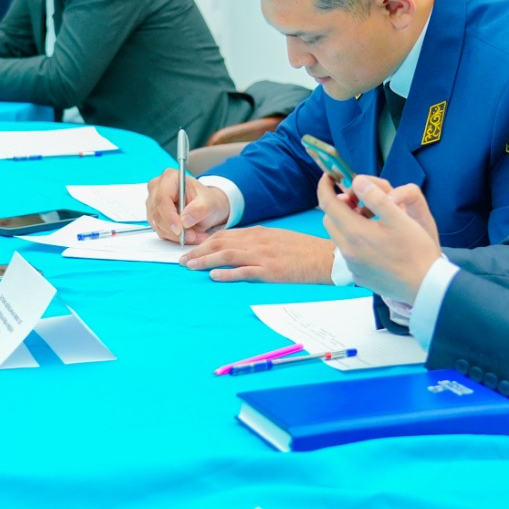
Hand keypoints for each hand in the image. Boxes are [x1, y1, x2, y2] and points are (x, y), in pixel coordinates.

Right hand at [146, 168, 229, 244]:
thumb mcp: (209, 203)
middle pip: (157, 213)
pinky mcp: (154, 215)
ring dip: (175, 235)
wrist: (207, 207)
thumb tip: (185, 220)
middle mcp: (158, 188)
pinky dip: (173, 237)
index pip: (162, 198)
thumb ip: (198, 210)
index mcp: (170, 177)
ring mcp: (153, 202)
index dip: (169, 216)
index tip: (180, 230)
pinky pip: (159, 230)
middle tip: (192, 236)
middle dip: (174, 229)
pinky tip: (187, 235)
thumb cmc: (207, 200)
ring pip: (157, 224)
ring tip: (194, 236)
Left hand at [181, 226, 335, 283]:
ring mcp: (263, 255)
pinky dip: (227, 274)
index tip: (191, 250)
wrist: (326, 257)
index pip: (224, 235)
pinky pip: (244, 271)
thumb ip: (257, 242)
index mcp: (258, 233)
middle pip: (220, 242)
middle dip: (198, 251)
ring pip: (227, 255)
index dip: (204, 242)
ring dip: (205, 260)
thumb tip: (237, 248)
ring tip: (190, 267)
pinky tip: (214, 276)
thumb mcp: (277, 239)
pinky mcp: (271, 270)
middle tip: (182, 260)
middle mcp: (257, 241)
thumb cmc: (303, 250)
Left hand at [318, 175, 440, 303]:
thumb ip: (375, 197)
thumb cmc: (416, 250)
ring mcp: (352, 266)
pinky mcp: (359, 277)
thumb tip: (356, 181)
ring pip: (339, 236)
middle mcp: (347, 250)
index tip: (330, 176)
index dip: (325, 186)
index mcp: (355, 232)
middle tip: (359, 200)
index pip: (328, 203)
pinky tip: (376, 242)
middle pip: (330, 219)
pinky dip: (354, 241)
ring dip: (347, 224)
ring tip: (371, 220)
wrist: (425, 287)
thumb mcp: (399, 218)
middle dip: (338, 206)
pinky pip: (349, 253)